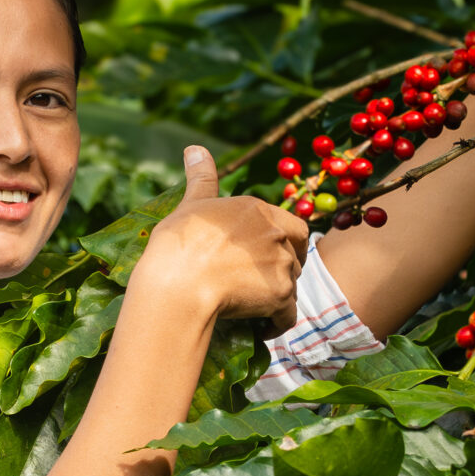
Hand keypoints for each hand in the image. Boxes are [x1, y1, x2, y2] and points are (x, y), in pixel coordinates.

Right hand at [138, 146, 308, 324]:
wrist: (178, 283)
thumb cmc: (179, 243)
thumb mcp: (191, 204)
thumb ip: (201, 177)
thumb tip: (195, 148)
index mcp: (258, 209)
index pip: (291, 225)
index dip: (282, 242)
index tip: (263, 255)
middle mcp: (276, 233)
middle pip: (296, 254)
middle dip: (285, 267)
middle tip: (261, 280)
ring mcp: (281, 264)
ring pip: (292, 284)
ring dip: (278, 295)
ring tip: (254, 305)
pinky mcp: (280, 296)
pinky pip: (288, 315)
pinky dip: (278, 323)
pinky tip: (263, 327)